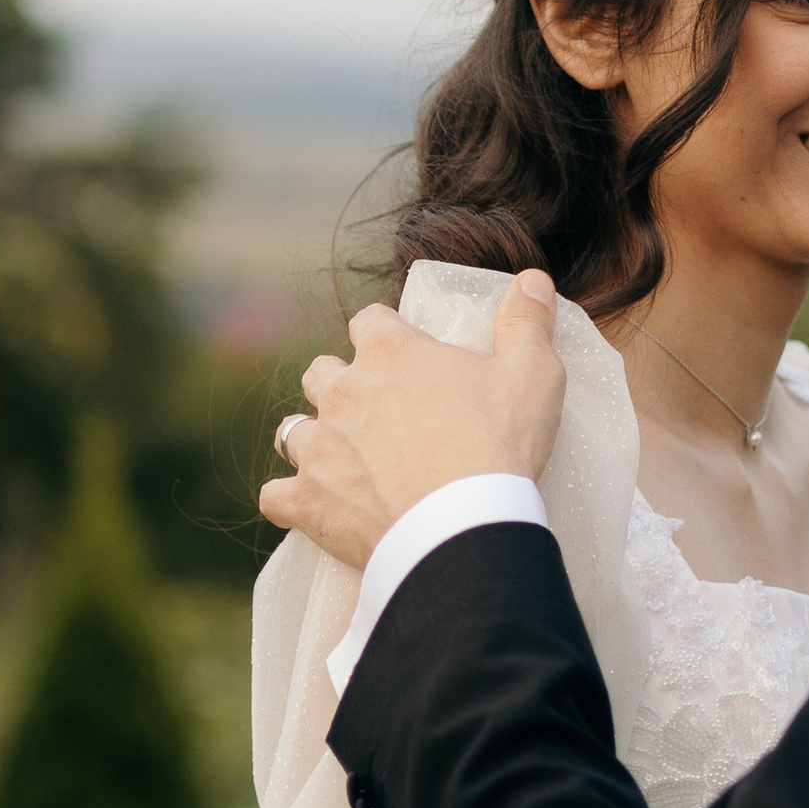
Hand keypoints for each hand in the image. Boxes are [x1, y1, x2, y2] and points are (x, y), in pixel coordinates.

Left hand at [259, 270, 566, 568]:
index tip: (403, 354)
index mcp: (389, 352)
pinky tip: (310, 508)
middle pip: (321, 372)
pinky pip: (275, 496)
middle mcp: (342, 392)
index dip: (385, 334)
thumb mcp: (533, 375)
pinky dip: (290, 501)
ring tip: (341, 459)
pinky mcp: (307, 501)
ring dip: (314, 439)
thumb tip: (533, 279)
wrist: (463, 528)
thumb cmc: (499, 446)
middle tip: (376, 411)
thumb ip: (527, 323)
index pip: (369, 321)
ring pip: (293, 430)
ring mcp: (318, 448)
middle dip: (340, 384)